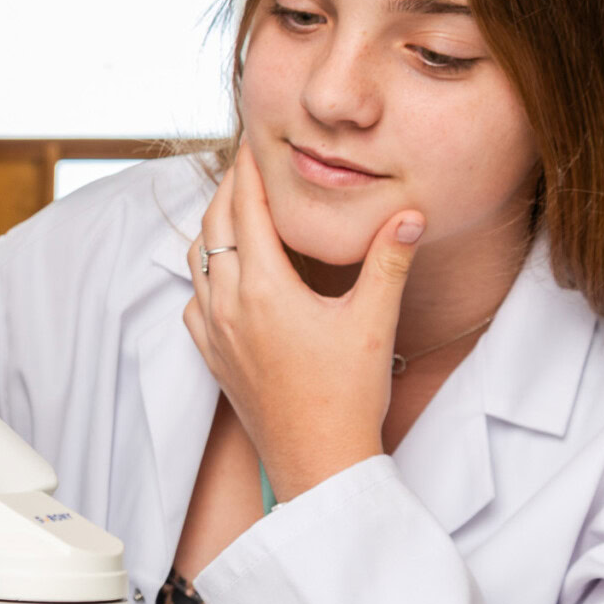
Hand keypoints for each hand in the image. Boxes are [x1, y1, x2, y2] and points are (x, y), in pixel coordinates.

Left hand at [182, 150, 420, 499]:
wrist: (319, 463)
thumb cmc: (348, 398)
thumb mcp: (374, 321)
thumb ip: (390, 259)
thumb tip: (409, 212)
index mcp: (263, 289)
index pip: (245, 208)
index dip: (249, 170)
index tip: (255, 140)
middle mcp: (227, 305)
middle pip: (213, 226)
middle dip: (228, 189)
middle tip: (246, 162)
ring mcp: (214, 333)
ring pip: (197, 260)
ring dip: (214, 227)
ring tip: (237, 207)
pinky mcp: (213, 357)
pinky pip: (194, 300)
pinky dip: (205, 273)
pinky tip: (227, 273)